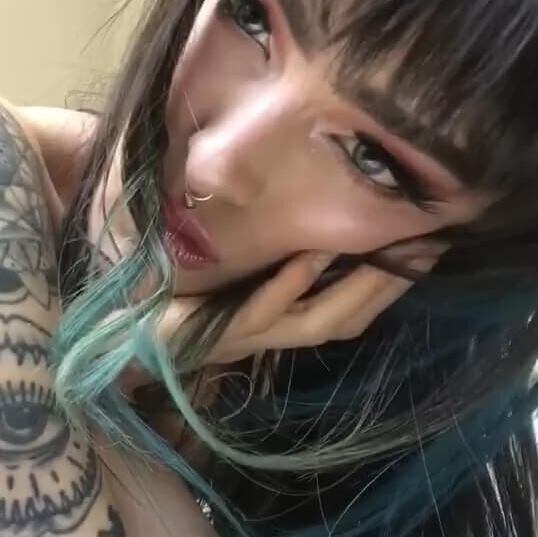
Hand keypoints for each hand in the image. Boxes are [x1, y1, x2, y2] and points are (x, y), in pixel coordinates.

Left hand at [121, 246, 444, 392]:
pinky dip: (288, 287)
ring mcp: (242, 338)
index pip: (347, 311)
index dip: (389, 284)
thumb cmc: (162, 293)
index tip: (428, 247)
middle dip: (387, 286)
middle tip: (427, 248)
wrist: (109, 328)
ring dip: (353, 288)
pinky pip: (260, 316)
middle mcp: (266, 335)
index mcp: (273, 320)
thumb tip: (298, 198)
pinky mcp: (212, 333)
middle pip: (344, 321)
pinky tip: (308, 258)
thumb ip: (260, 244)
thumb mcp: (220, 263)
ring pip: (314, 323)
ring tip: (384, 253)